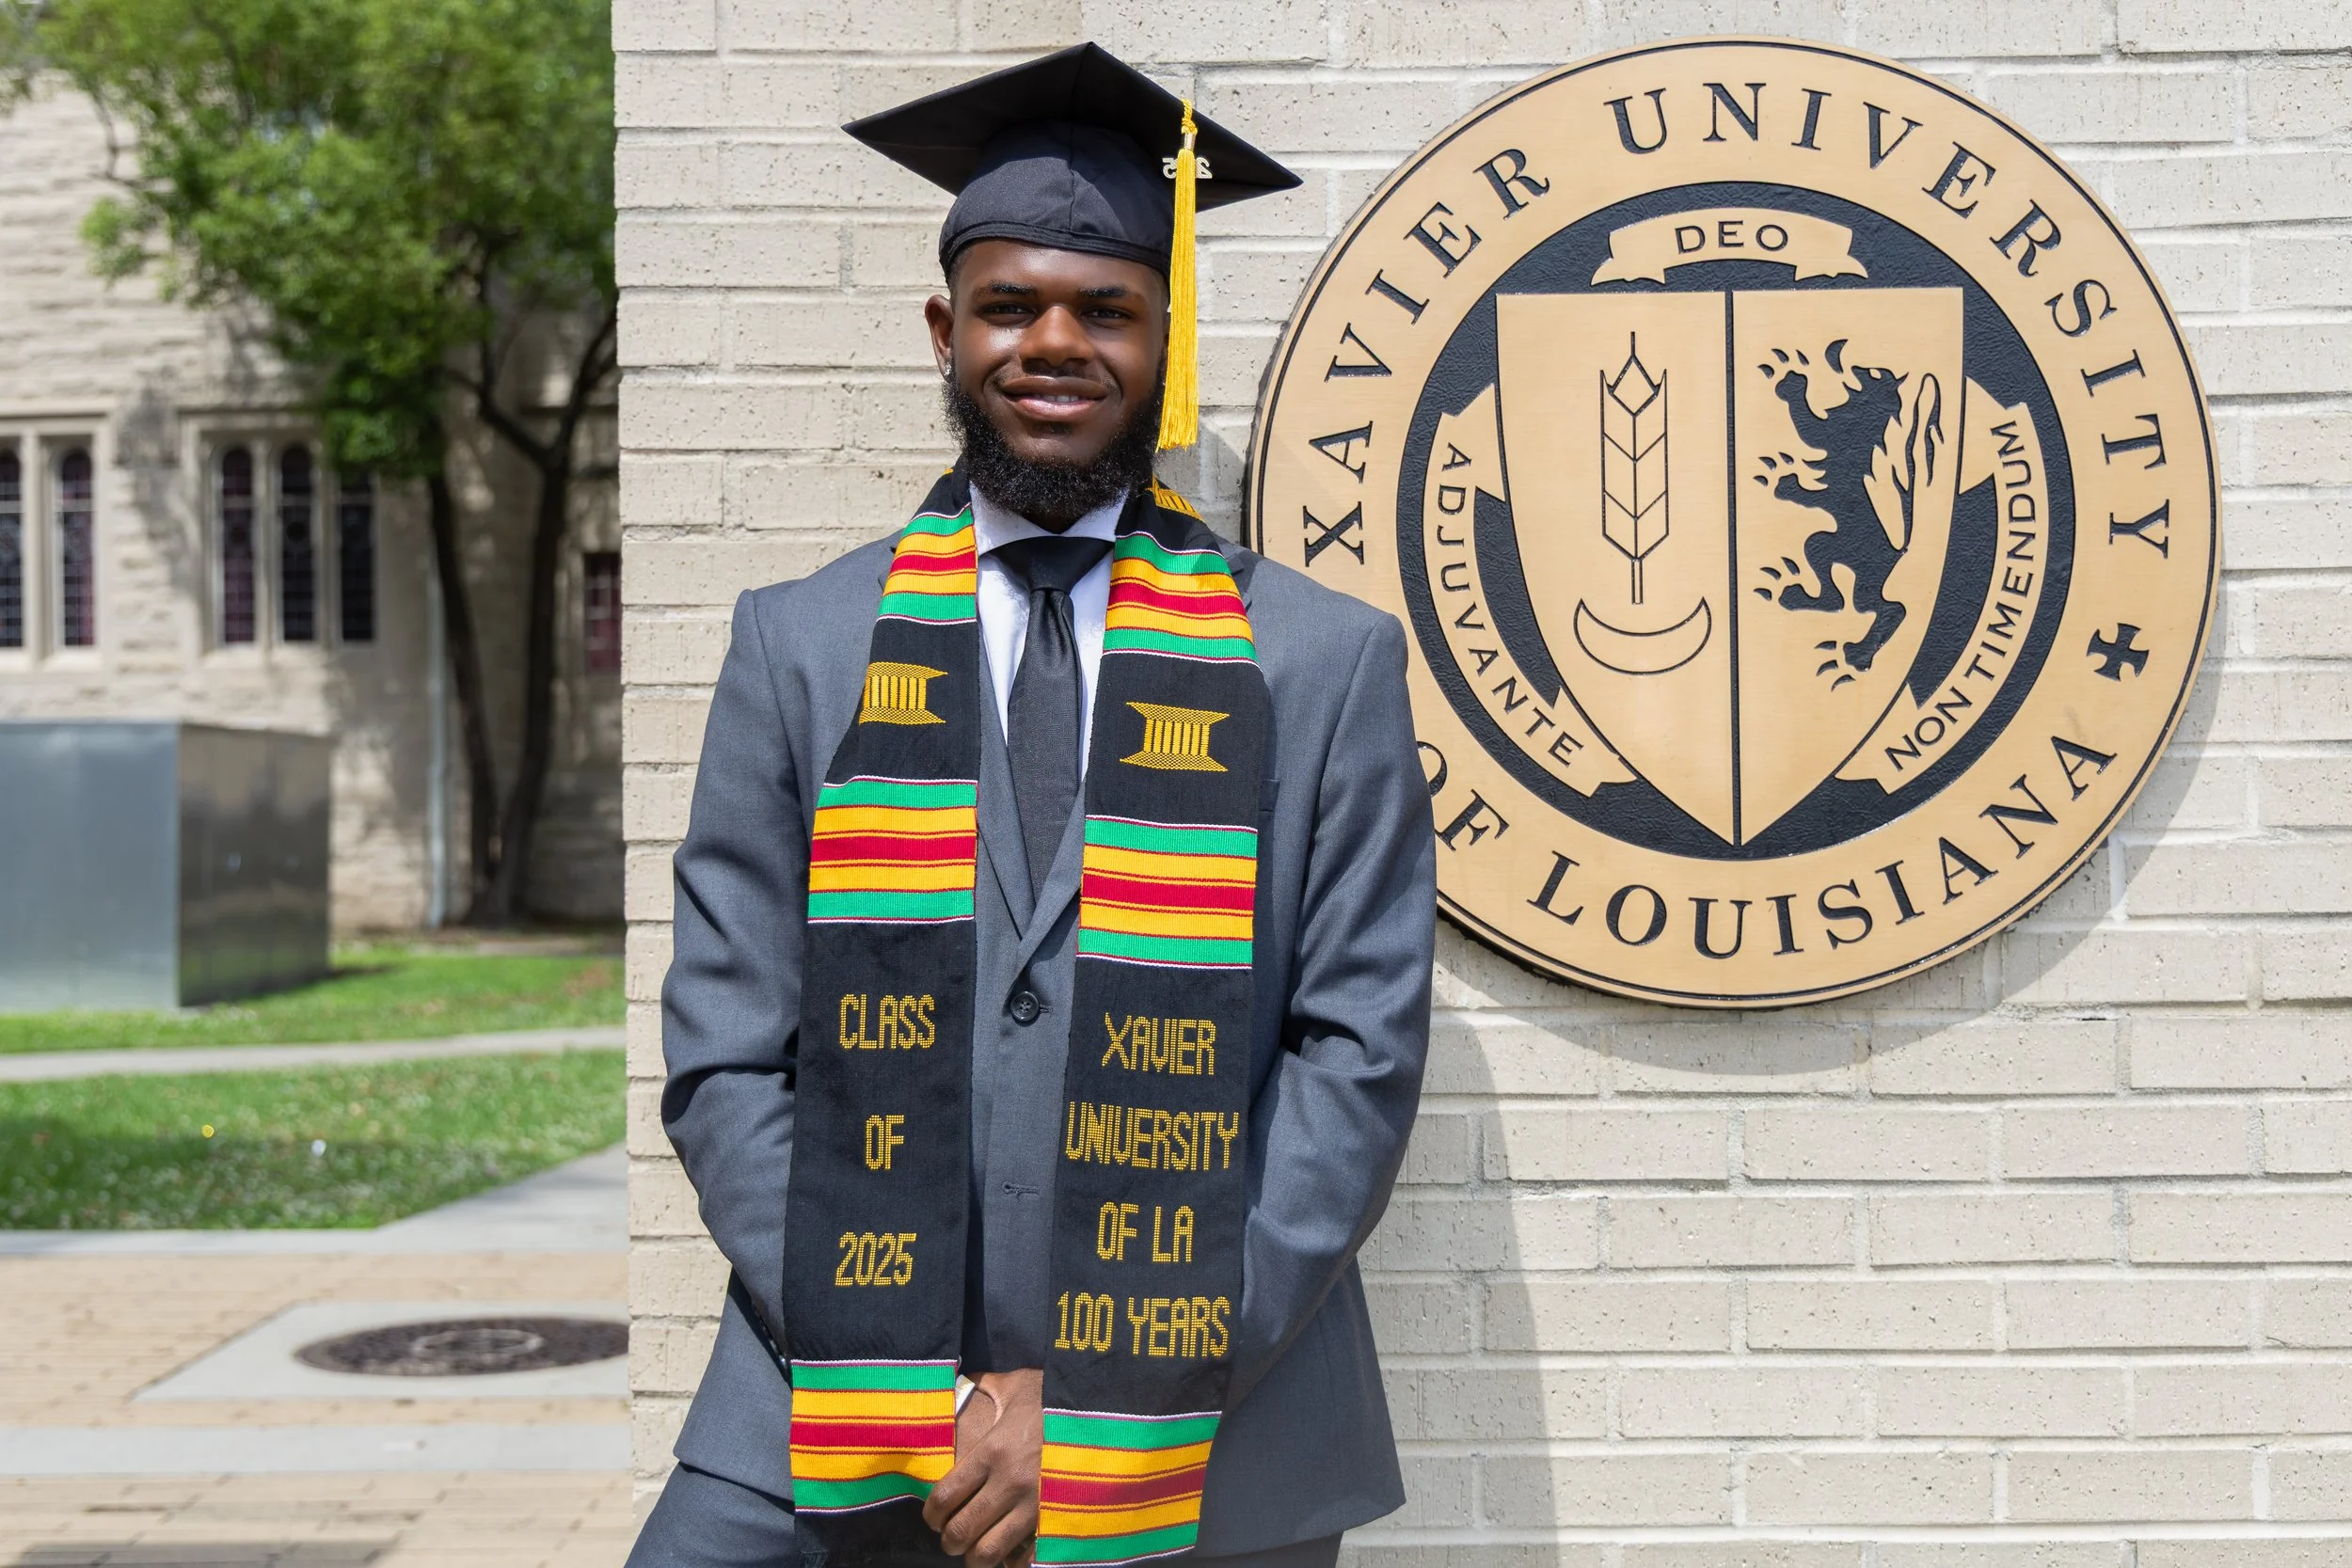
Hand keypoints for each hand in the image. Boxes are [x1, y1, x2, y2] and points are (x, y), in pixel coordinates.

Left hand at [923, 1367, 1041, 1567]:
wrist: (1108, 1410)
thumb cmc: (1058, 1398)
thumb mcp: (1017, 1386)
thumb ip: (985, 1387)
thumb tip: (961, 1381)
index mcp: (993, 1451)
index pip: (944, 1497)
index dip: (931, 1515)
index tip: (933, 1518)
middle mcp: (1010, 1482)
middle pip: (961, 1531)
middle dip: (950, 1541)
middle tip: (952, 1538)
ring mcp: (1036, 1506)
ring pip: (989, 1552)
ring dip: (977, 1556)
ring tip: (977, 1550)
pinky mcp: (1059, 1521)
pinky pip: (1025, 1558)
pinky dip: (1013, 1561)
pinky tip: (1011, 1551)